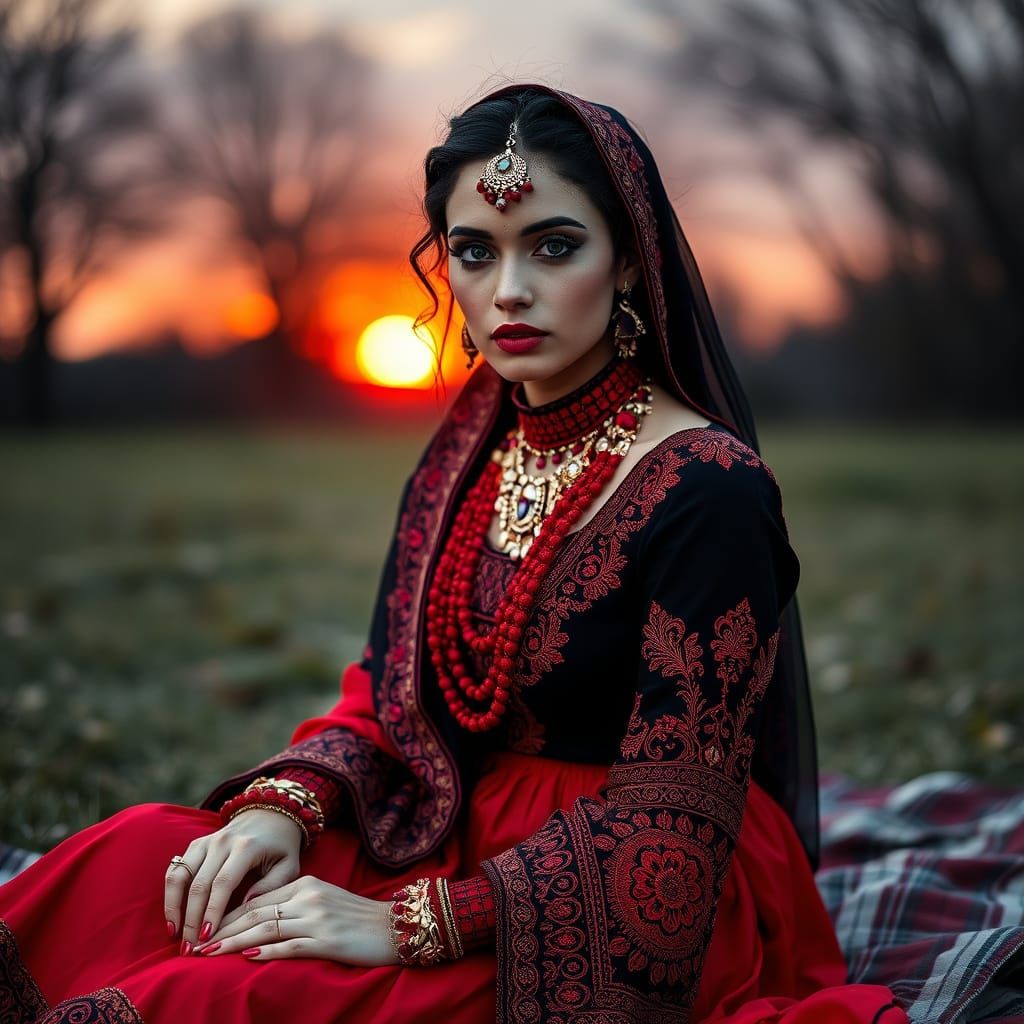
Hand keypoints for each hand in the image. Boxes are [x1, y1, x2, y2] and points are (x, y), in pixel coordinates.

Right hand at [164, 809, 302, 952]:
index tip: (207, 938)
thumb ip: (272, 886)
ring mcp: (206, 842)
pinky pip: (175, 870)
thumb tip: (246, 908)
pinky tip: (173, 918)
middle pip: (198, 884)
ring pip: (179, 876)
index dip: (212, 912)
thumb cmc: (282, 847)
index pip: (223, 883)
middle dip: (191, 919)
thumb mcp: (289, 865)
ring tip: (175, 936)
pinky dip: (170, 895)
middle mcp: (222, 842)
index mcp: (246, 847)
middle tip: (189, 949)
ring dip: (174, 908)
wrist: (270, 815)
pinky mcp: (196, 845)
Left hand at [196, 876, 399, 965]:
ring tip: (209, 955)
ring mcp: (317, 917)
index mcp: (305, 884)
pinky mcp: (326, 939)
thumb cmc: (357, 918)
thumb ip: (293, 905)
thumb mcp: (323, 901)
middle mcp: (308, 896)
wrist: (395, 927)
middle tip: (195, 945)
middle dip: (223, 930)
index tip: (206, 929)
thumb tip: (256, 921)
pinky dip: (265, 952)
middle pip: (255, 913)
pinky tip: (246, 959)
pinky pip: (289, 945)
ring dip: (234, 943)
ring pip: (266, 929)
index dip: (228, 916)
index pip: (257, 900)